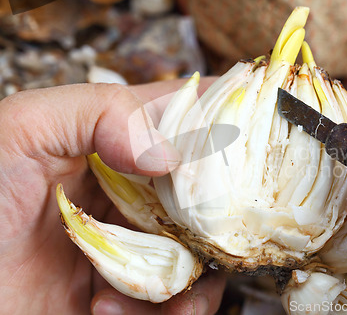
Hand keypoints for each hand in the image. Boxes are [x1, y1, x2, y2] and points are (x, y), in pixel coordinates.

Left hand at [0, 79, 224, 313]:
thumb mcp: (18, 134)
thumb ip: (92, 113)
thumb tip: (169, 152)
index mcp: (112, 141)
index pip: (183, 115)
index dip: (224, 115)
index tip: (261, 126)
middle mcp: (132, 188)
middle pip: (207, 186)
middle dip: (223, 205)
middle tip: (229, 220)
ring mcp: (136, 241)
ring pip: (203, 246)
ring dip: (195, 269)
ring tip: (165, 286)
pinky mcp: (131, 290)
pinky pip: (180, 299)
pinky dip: (173, 310)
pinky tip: (121, 309)